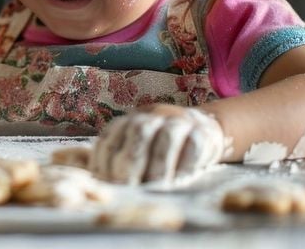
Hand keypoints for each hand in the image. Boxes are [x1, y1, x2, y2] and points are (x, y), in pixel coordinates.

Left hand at [90, 105, 226, 183]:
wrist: (204, 130)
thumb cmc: (162, 148)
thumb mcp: (138, 149)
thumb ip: (120, 160)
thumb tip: (100, 184)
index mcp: (129, 120)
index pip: (111, 136)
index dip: (105, 160)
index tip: (104, 183)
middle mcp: (152, 115)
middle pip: (138, 131)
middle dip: (130, 163)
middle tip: (127, 188)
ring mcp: (179, 120)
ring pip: (167, 137)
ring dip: (159, 167)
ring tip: (154, 189)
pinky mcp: (203, 131)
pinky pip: (193, 145)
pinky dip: (185, 166)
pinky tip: (178, 182)